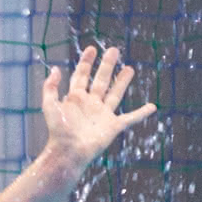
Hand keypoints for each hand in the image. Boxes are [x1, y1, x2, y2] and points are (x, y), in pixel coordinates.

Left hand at [41, 46, 156, 167]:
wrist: (68, 152)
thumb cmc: (58, 132)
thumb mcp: (49, 106)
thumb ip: (50, 88)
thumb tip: (55, 68)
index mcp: (76, 98)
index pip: (82, 75)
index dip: (86, 62)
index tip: (92, 49)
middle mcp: (91, 104)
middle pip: (101, 80)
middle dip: (107, 65)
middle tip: (114, 50)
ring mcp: (103, 114)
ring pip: (115, 94)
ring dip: (122, 81)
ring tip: (130, 68)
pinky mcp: (113, 126)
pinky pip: (130, 118)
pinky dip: (141, 113)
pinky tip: (152, 107)